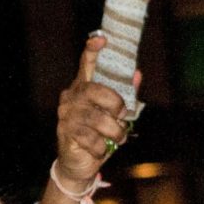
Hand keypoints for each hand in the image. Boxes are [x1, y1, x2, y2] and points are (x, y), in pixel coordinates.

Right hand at [55, 33, 139, 185]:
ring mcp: (66, 114)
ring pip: (96, 118)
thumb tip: (138, 74)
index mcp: (84, 87)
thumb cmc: (99, 135)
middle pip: (94, 90)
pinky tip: (101, 149)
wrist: (79, 164)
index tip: (102, 39)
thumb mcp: (115, 115)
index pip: (86, 64)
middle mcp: (71, 97)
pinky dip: (102, 147)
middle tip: (122, 116)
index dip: (92, 50)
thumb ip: (125, 95)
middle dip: (114, 104)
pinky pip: (91, 139)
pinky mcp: (65, 133)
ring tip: (117, 137)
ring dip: (113, 131)